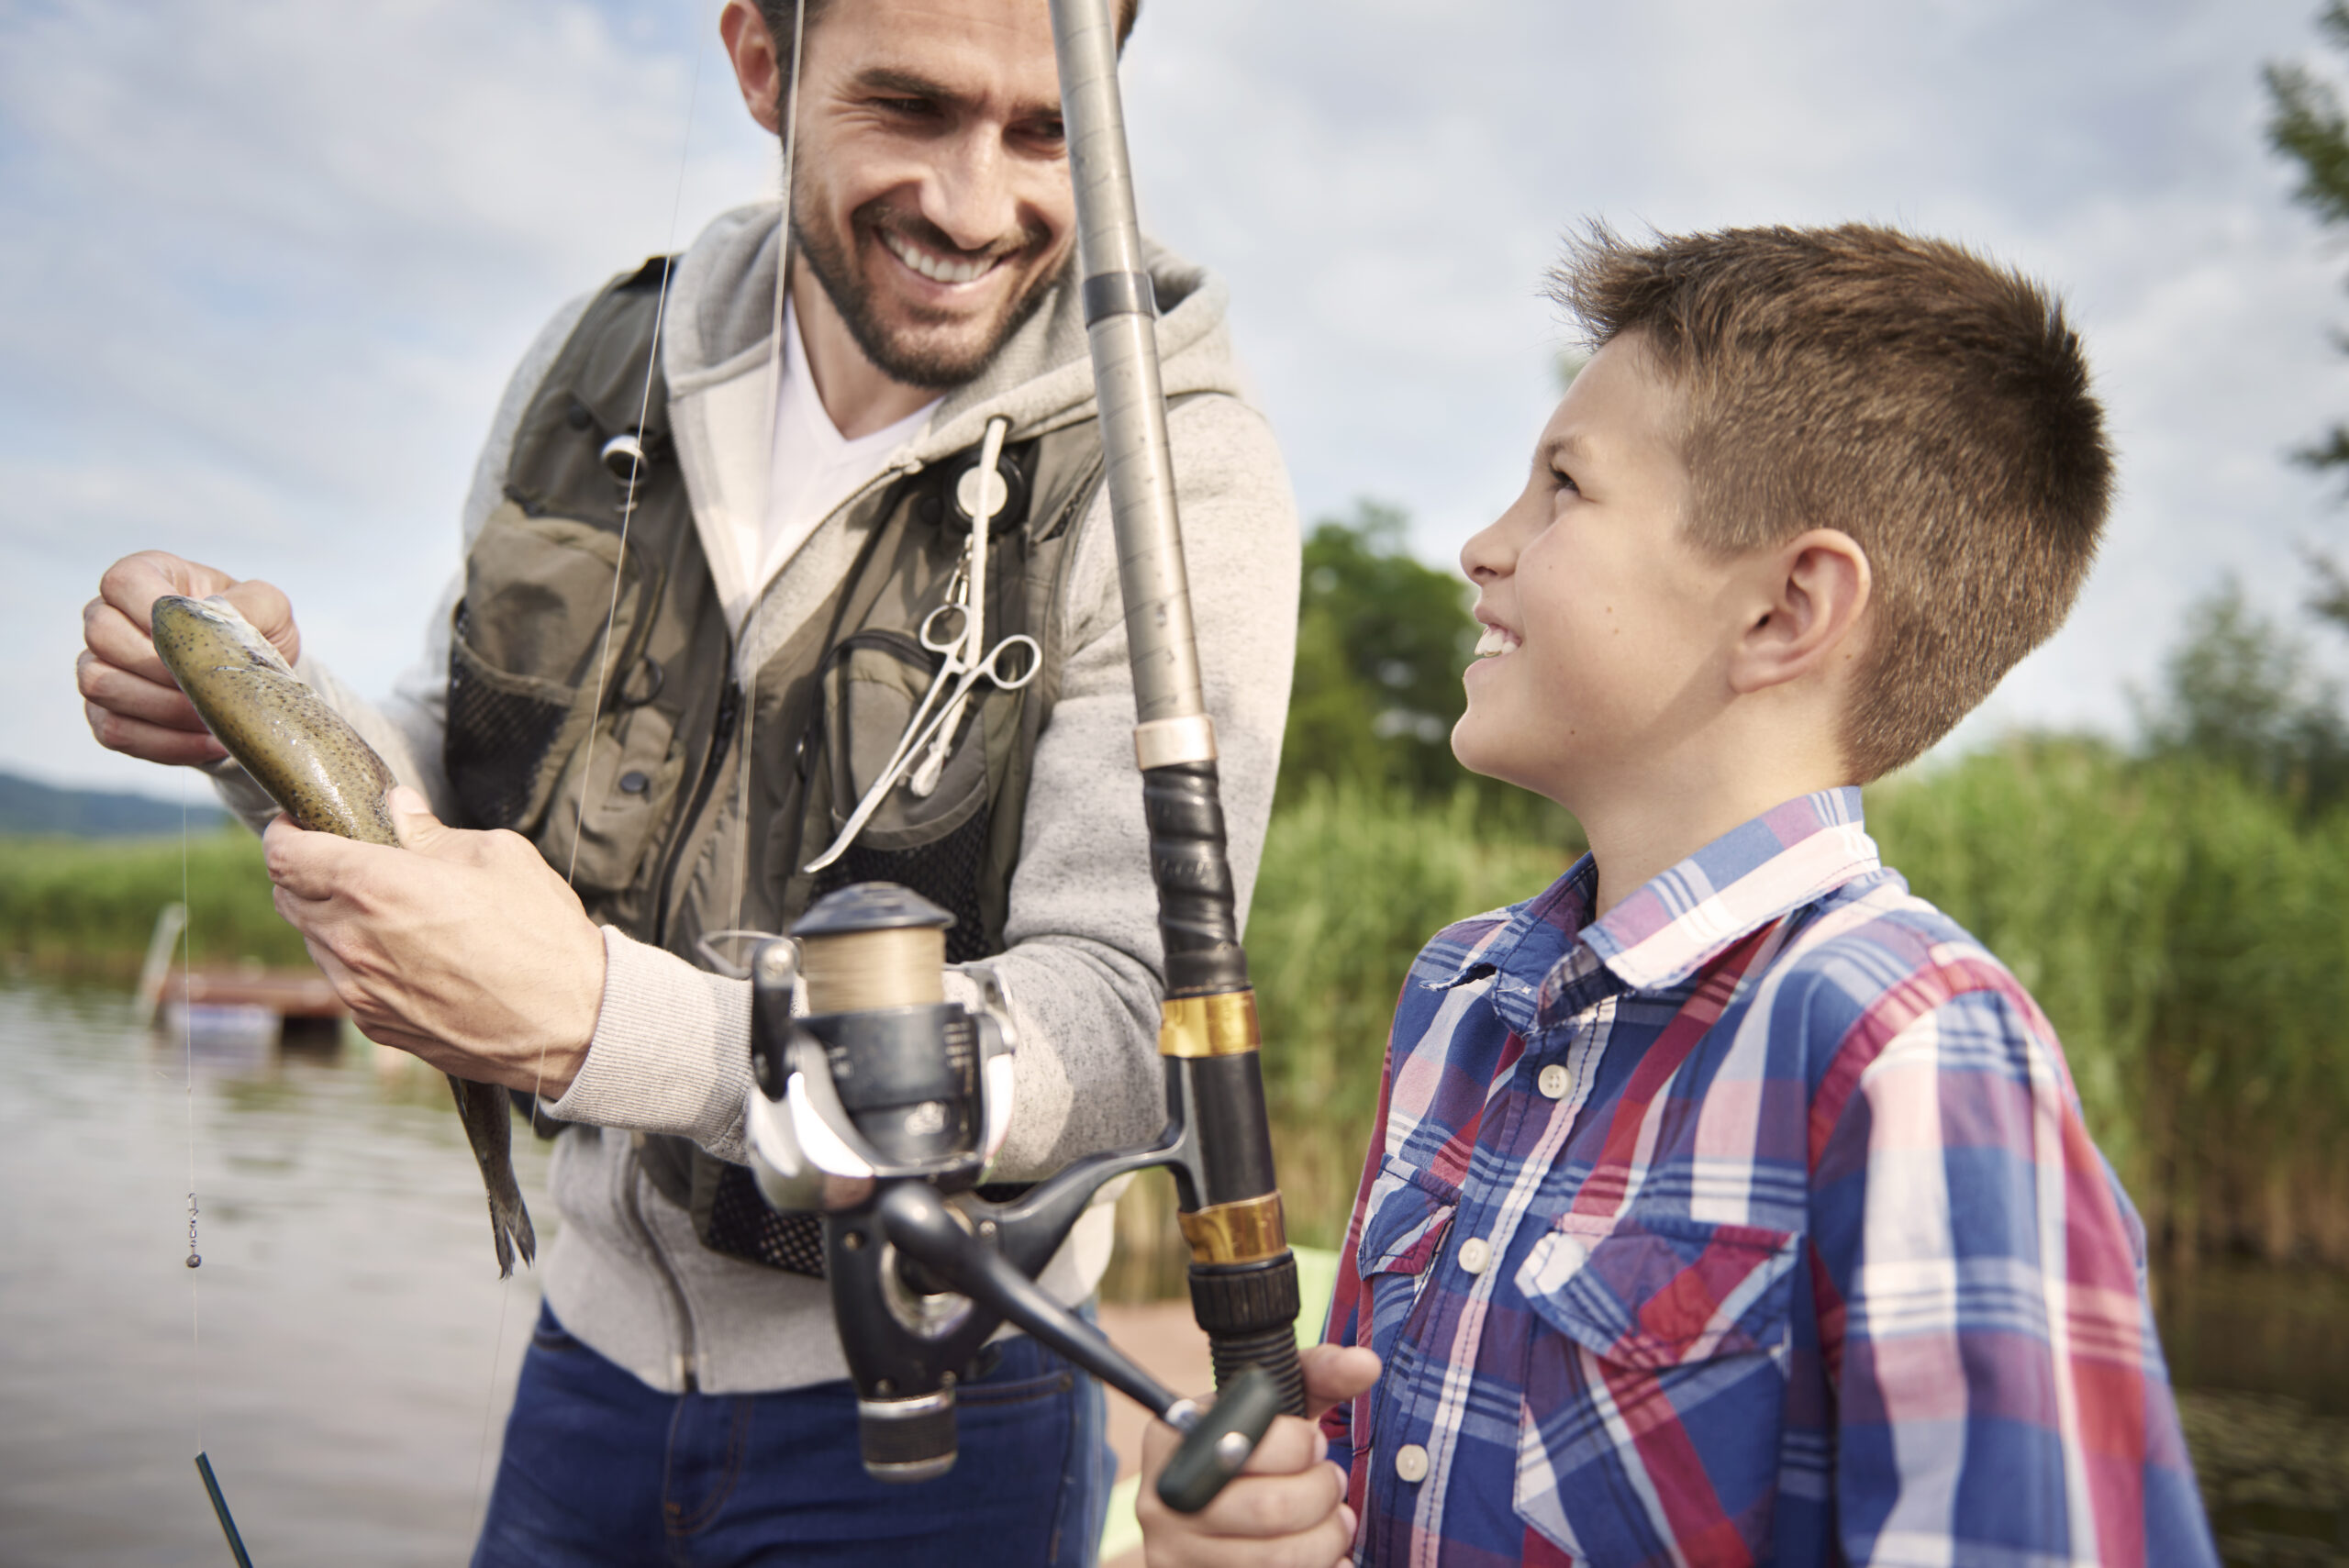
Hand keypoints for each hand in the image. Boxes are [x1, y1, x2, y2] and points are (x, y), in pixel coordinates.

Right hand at [78, 551, 300, 765]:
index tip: (195, 637)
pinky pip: (115, 731)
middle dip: (160, 666)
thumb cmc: (254, 632)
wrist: (251, 680)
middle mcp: (109, 618)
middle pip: (103, 636)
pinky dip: (166, 743)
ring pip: (101, 685)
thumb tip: (225, 613)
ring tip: (214, 718)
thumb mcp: (269, 609)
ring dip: (164, 708)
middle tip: (209, 684)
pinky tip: (209, 742)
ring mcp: (98, 667)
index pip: (123, 582)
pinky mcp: (105, 714)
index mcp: (146, 578)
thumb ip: (253, 602)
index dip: (153, 611)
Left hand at [265, 787, 604, 1093]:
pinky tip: (408, 954)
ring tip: (389, 912)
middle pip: (288, 898)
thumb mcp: (496, 857)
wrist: (571, 1023)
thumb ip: (432, 832)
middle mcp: (351, 941)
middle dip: (307, 873)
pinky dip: (359, 961)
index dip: (285, 832)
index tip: (301, 823)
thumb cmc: (541, 936)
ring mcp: (359, 991)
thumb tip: (399, 810)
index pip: (285, 855)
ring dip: (334, 919)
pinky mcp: (376, 1027)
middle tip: (347, 860)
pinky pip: (345, 982)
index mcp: (373, 887)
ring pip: (314, 942)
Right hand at [1136, 1343, 1381, 1567]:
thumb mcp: (1272, 1409)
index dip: (1303, 1445)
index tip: (1316, 1443)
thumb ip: (1317, 1376)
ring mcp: (1174, 1554)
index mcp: (1171, 1439)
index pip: (1250, 1442)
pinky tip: (1325, 1555)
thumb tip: (1367, 1363)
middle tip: (1332, 1483)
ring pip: (1279, 1558)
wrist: (1202, 1516)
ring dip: (1328, 1537)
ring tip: (1334, 1520)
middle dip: (1323, 1494)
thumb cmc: (1250, 1454)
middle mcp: (1162, 1500)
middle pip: (1270, 1509)